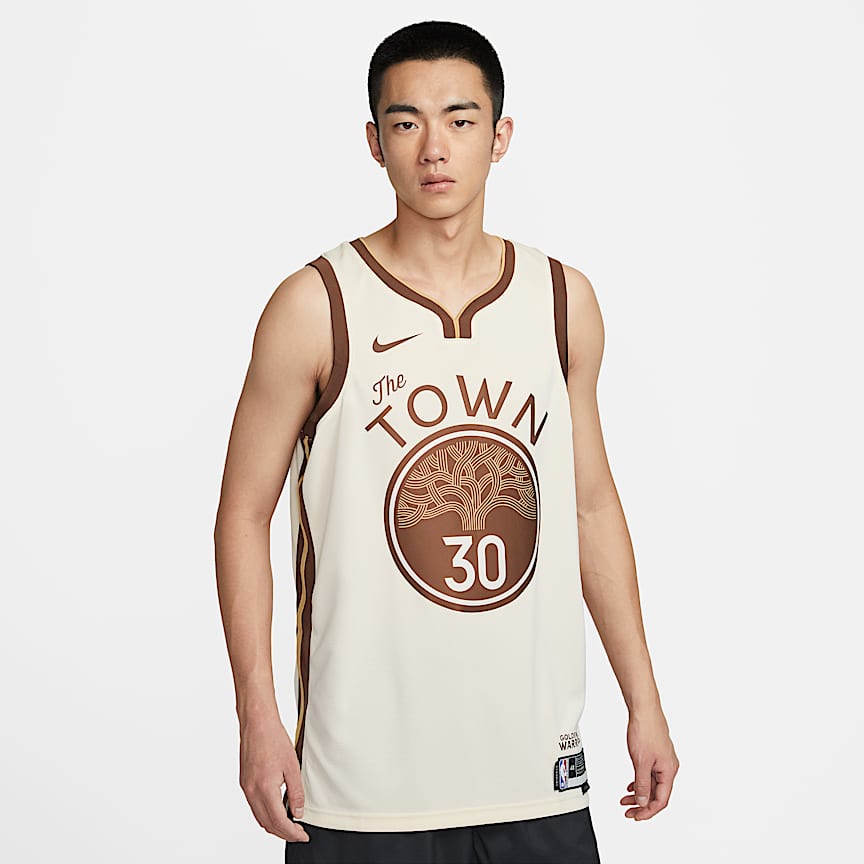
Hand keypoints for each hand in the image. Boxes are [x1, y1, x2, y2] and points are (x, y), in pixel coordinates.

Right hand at [239, 716, 309, 842]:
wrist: (257, 723)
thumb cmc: (273, 739)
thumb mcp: (292, 766)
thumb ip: (296, 792)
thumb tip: (298, 812)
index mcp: (264, 789)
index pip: (279, 822)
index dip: (292, 833)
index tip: (302, 835)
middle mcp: (251, 791)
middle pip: (267, 824)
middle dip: (283, 833)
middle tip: (298, 832)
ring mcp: (246, 788)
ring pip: (259, 817)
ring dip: (274, 825)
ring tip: (290, 823)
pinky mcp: (244, 782)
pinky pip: (254, 806)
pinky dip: (266, 813)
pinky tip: (277, 809)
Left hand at [620, 706, 678, 819]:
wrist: (644, 709)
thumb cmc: (646, 730)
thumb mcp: (641, 762)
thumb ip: (642, 784)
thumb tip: (643, 801)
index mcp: (669, 771)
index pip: (661, 800)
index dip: (648, 811)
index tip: (636, 816)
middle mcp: (668, 766)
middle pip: (657, 793)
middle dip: (642, 804)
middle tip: (628, 811)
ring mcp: (662, 759)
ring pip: (652, 783)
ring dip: (640, 793)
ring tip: (626, 799)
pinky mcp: (655, 752)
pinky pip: (650, 773)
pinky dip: (640, 781)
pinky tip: (632, 784)